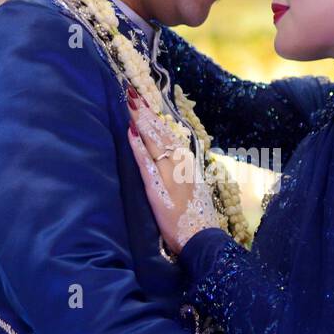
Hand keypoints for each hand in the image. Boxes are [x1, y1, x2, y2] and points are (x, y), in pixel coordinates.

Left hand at [126, 91, 218, 253]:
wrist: (202, 240)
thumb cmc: (198, 222)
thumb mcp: (194, 193)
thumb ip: (185, 176)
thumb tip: (177, 162)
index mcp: (189, 167)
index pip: (171, 138)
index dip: (158, 121)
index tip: (148, 104)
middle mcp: (181, 166)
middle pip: (162, 135)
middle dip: (147, 114)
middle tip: (133, 93)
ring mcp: (170, 176)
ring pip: (154, 143)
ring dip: (142, 122)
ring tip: (130, 103)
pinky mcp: (158, 189)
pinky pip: (146, 163)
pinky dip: (138, 147)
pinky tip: (130, 132)